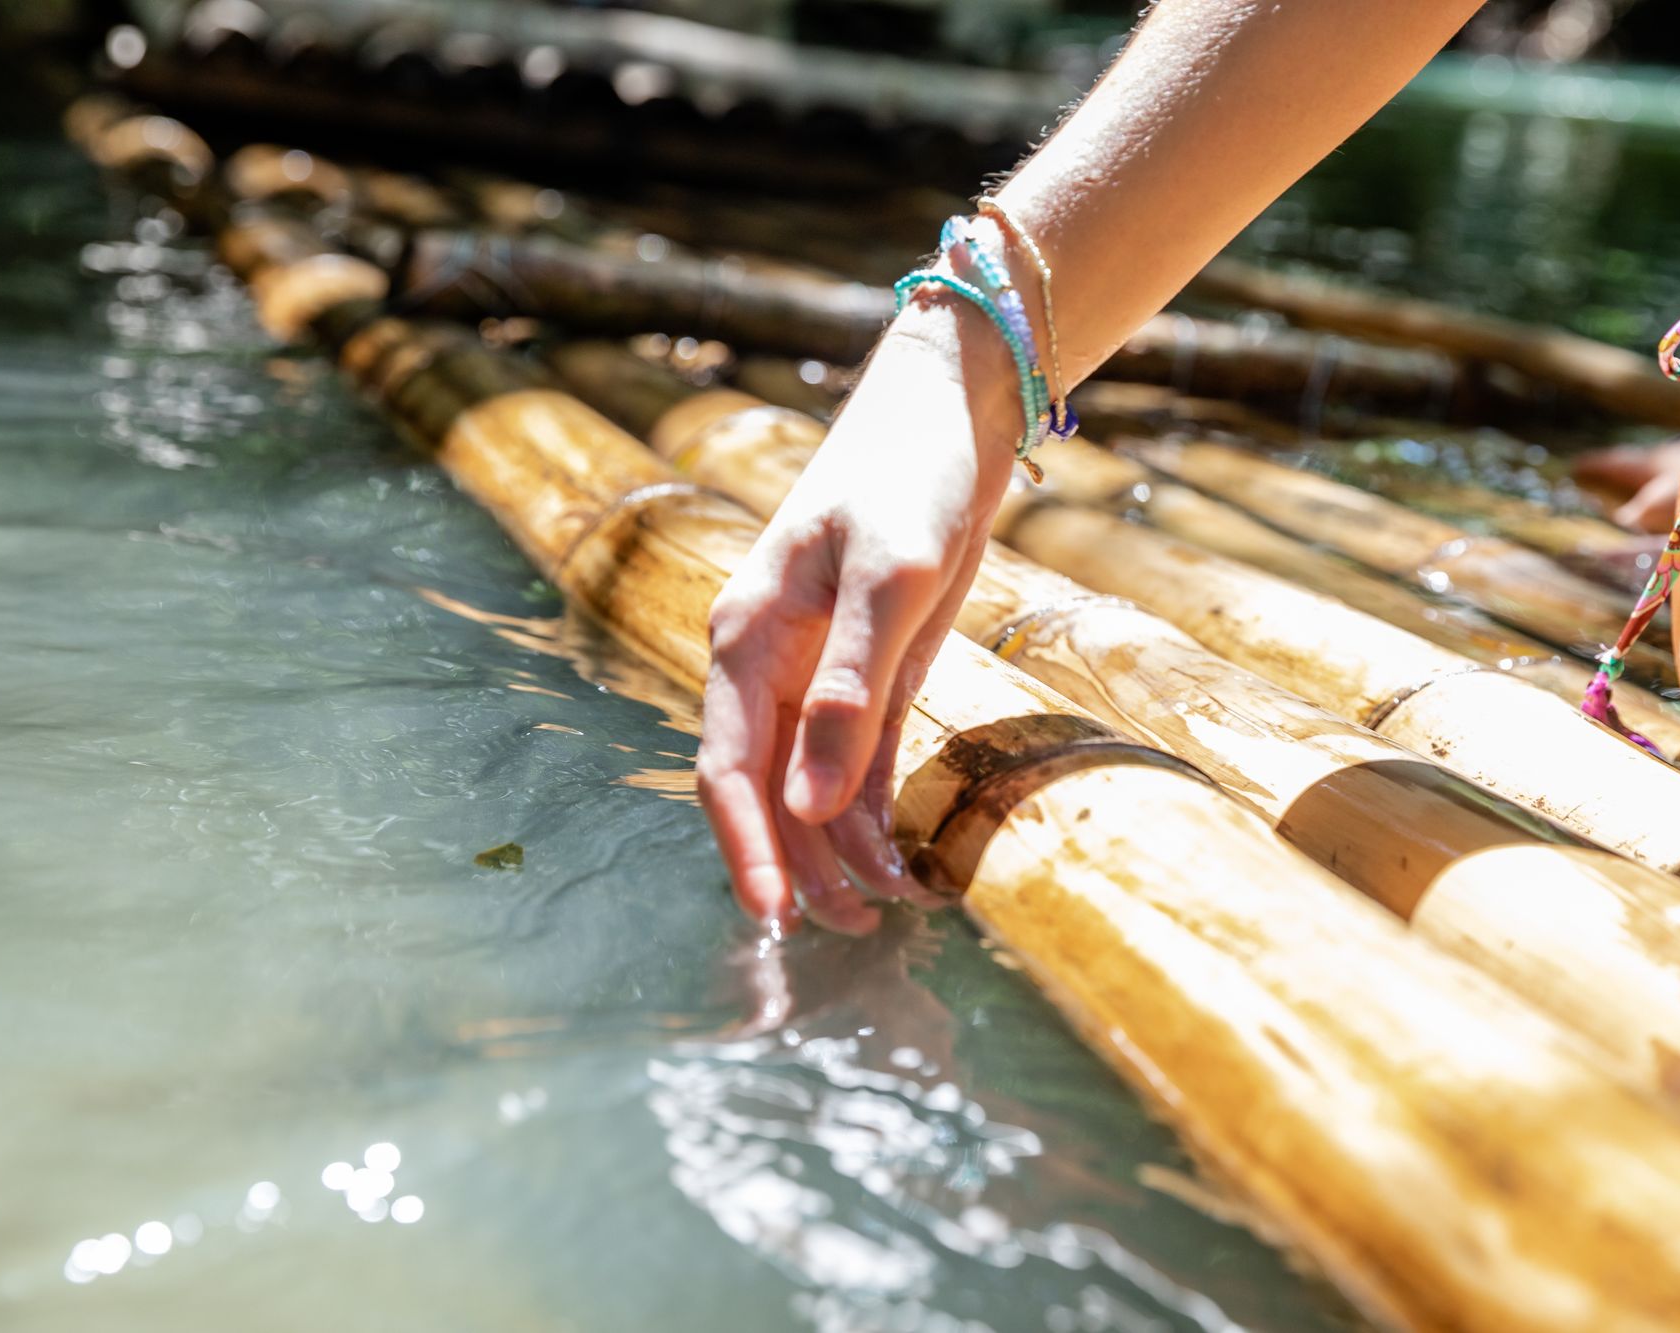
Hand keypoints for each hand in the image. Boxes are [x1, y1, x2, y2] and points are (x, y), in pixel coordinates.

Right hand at [698, 305, 1019, 932]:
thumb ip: (848, 688)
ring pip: (812, 785)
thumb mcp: (888, 578)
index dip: (748, 846)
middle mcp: (771, 665)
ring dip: (841, 849)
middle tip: (852, 931)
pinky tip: (901, 858)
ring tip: (889, 909)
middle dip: (801, 864)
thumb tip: (810, 802)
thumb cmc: (909, 477)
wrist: (950, 413)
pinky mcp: (870, 672)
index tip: (774, 916)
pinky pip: (857, 760)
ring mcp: (819, 671)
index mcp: (749, 639)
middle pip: (767, 789)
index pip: (729, 766)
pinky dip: (873, 811)